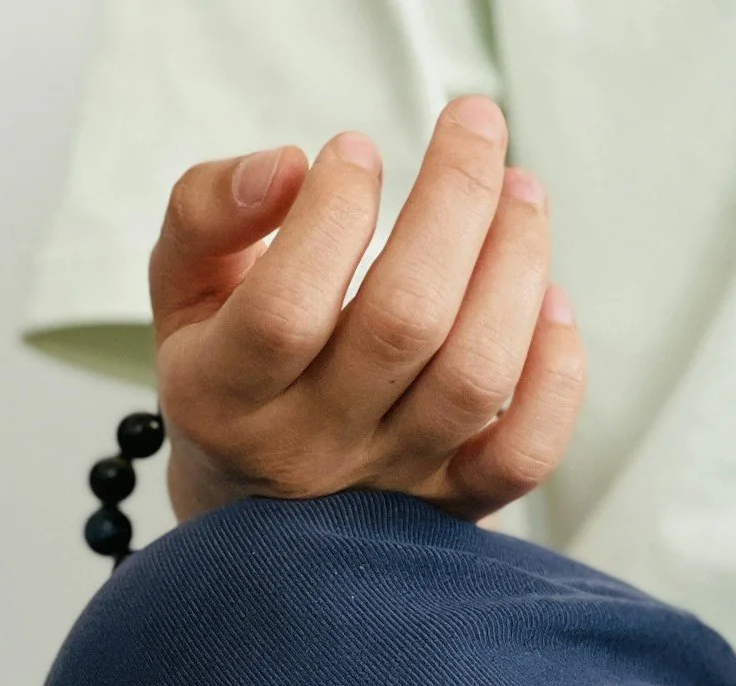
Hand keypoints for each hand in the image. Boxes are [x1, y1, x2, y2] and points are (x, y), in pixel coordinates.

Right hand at [151, 96, 584, 525]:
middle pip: (403, 323)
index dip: (332, 215)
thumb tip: (289, 167)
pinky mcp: (451, 507)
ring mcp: (384, 482)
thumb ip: (206, 214)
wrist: (250, 508)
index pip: (284, 308)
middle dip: (455, 200)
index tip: (353, 149)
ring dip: (517, 263)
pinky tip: (547, 302)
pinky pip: (523, 454)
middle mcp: (304, 448)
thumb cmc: (224, 371)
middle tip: (472, 126)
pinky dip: (555, 371)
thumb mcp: (180, 290)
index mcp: (219, 396)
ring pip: (474, 376)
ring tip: (519, 190)